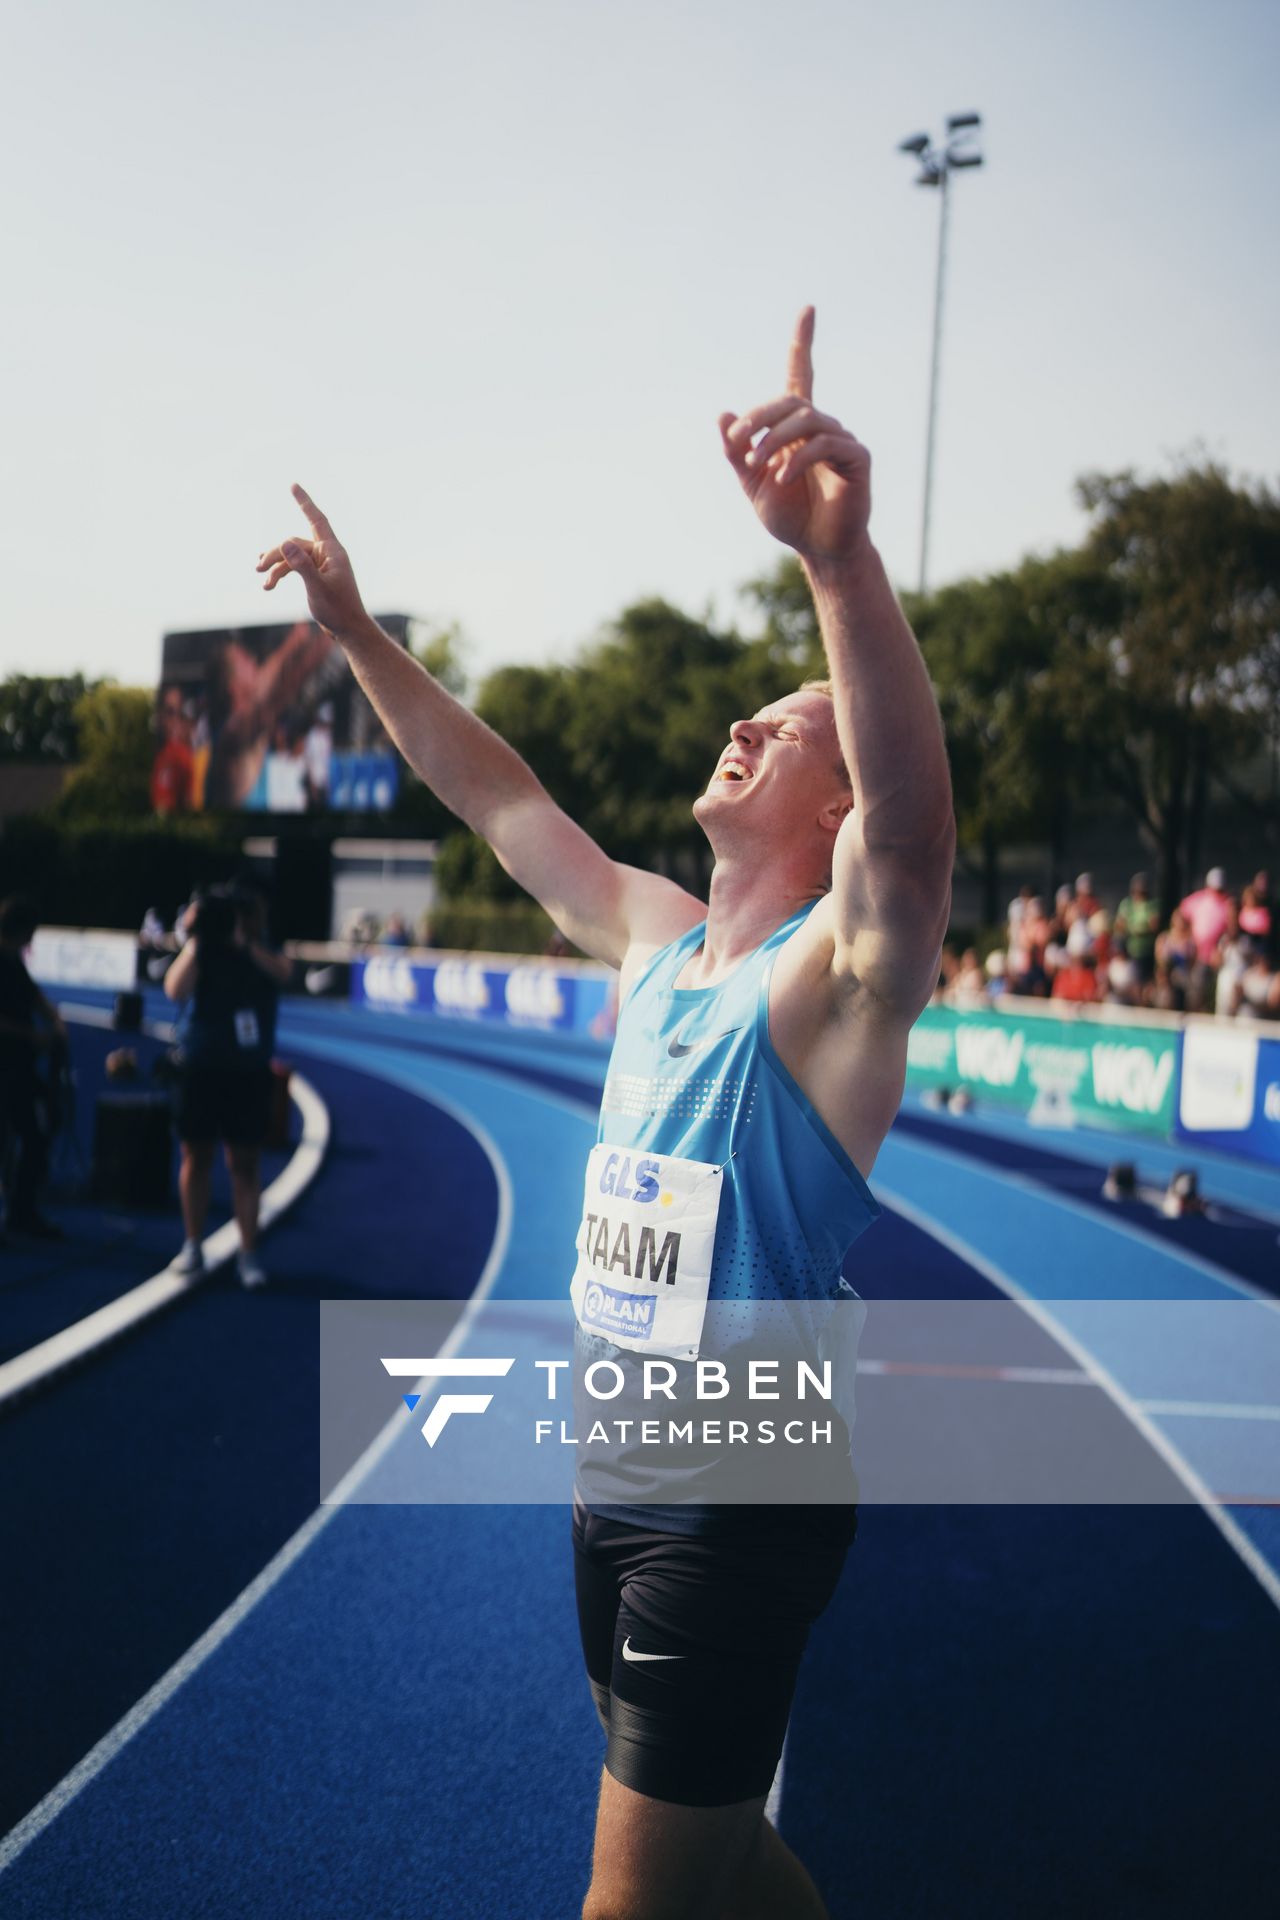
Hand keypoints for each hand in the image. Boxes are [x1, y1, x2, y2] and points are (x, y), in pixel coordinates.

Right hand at [256, 485, 367, 637]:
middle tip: (258, 568)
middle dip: (276, 553)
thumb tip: (284, 542)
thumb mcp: (317, 587)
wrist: (349, 630)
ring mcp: (321, 564)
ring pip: (292, 556)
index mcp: (333, 551)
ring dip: (276, 567)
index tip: (293, 485)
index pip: (317, 520)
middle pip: (295, 543)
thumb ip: (301, 565)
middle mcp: (327, 554)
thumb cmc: (339, 609)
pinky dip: (281, 574)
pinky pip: (294, 567)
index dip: (305, 502)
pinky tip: (268, 585)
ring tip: (262, 581)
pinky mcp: (315, 575)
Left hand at [719, 307, 871, 563]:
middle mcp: (821, 426)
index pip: (802, 375)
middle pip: (791, 401)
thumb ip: (737, 452)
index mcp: (797, 428)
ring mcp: (841, 440)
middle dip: (760, 416)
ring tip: (755, 464)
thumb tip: (723, 415)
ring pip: (806, 420)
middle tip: (737, 440)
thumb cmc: (789, 516)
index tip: (809, 309)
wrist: (819, 549)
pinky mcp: (856, 458)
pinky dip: (799, 459)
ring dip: (774, 439)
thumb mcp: (753, 484)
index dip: (804, 343)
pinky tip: (781, 479)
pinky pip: (825, 445)